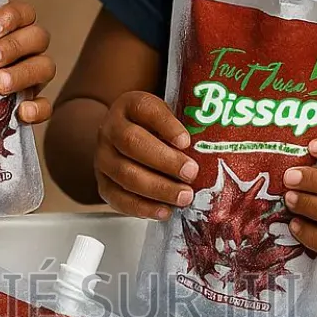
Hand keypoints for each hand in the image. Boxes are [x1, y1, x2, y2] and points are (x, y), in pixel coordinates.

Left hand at [0, 2, 54, 124]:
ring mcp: (33, 77)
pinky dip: (38, 108)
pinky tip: (21, 112)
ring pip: (46, 67)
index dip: (11, 17)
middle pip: (38, 37)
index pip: (23, 13)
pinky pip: (47, 105)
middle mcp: (26, 50)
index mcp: (10, 29)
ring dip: (23, 73)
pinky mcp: (34, 104)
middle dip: (14, 46)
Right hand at [95, 91, 198, 219]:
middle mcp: (111, 129)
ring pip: (125, 174)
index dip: (166, 125)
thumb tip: (213, 148)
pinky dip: (142, 207)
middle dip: (165, 161)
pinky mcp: (103, 183)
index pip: (145, 109)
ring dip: (158, 188)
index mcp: (130, 105)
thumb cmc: (155, 129)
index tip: (186, 141)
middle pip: (132, 143)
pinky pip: (118, 198)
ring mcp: (103, 157)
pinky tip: (164, 211)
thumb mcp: (168, 117)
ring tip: (184, 196)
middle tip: (191, 173)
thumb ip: (185, 126)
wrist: (124, 140)